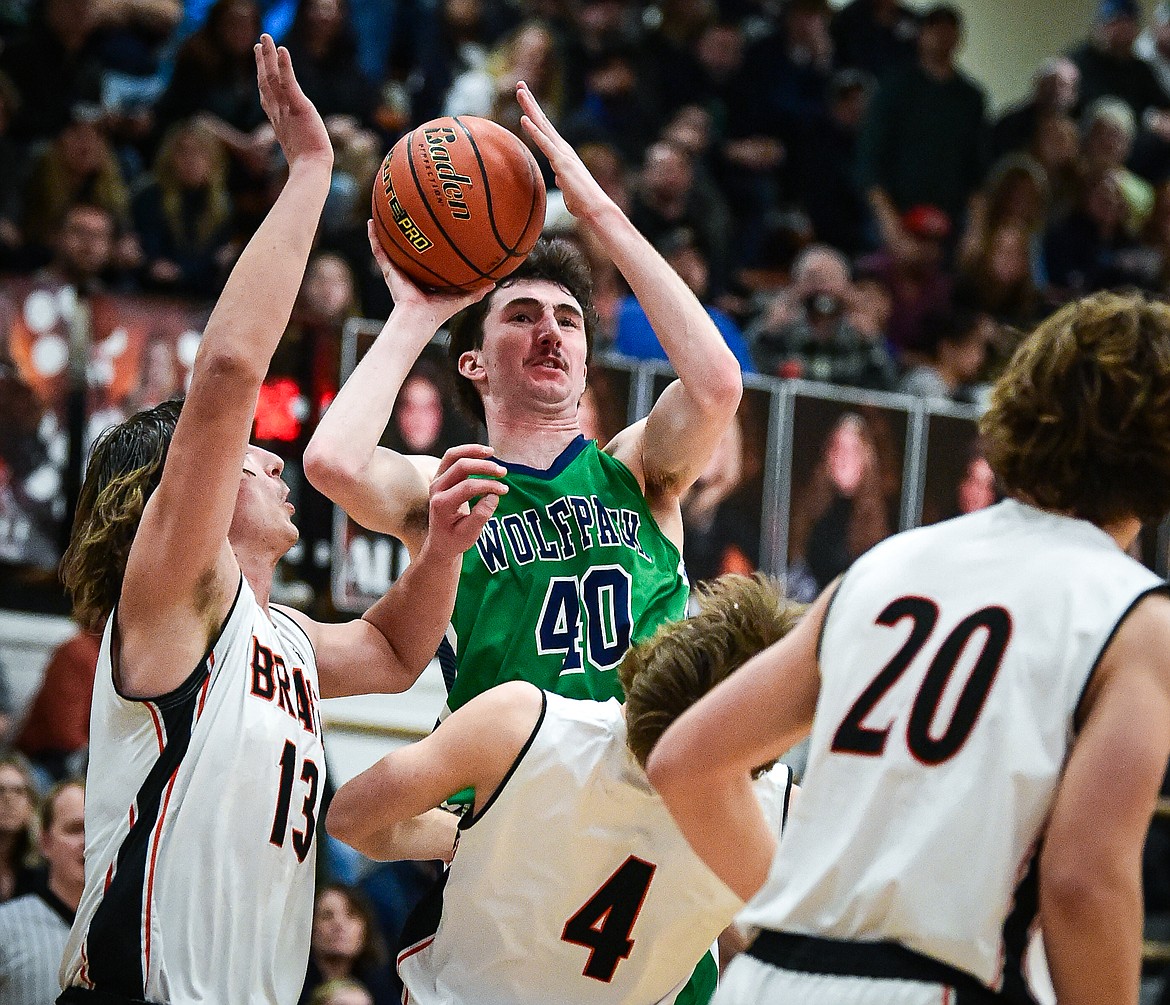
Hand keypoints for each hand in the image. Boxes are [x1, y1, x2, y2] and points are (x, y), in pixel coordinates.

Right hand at [254, 33, 331, 170]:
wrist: (310, 169)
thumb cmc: (308, 165)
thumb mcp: (299, 149)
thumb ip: (297, 142)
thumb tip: (302, 154)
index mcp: (278, 121)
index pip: (267, 96)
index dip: (262, 77)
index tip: (260, 63)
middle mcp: (279, 113)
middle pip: (265, 82)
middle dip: (262, 62)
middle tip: (260, 43)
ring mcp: (286, 109)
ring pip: (272, 78)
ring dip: (268, 57)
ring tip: (266, 38)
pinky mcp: (299, 107)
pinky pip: (288, 82)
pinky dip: (284, 66)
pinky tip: (281, 50)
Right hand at [367, 221, 492, 328]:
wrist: (419, 319)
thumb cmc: (438, 312)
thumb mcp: (460, 298)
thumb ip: (476, 291)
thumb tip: (495, 283)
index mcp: (425, 276)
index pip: (427, 256)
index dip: (430, 243)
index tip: (434, 227)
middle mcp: (410, 270)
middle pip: (409, 247)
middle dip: (409, 231)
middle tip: (410, 211)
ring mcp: (398, 269)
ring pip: (391, 245)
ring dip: (387, 228)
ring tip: (385, 209)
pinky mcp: (388, 270)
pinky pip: (379, 251)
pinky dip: (373, 237)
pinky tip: (370, 222)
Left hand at [424, 443, 507, 560]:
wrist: (441, 542)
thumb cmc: (456, 539)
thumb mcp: (470, 534)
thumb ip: (481, 515)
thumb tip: (494, 495)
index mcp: (441, 504)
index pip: (467, 487)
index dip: (488, 486)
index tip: (504, 490)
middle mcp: (436, 489)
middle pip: (460, 467)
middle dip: (484, 467)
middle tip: (503, 472)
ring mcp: (436, 480)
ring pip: (452, 456)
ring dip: (473, 451)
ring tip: (491, 452)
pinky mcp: (441, 476)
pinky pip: (452, 457)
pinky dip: (467, 452)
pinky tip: (484, 454)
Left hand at [516, 80, 608, 224]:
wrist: (596, 208)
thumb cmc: (582, 202)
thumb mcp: (567, 188)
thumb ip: (562, 179)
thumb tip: (558, 178)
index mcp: (562, 153)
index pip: (545, 130)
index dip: (534, 115)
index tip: (525, 100)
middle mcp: (563, 148)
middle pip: (543, 121)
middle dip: (531, 103)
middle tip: (520, 85)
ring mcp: (562, 153)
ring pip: (543, 126)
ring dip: (530, 108)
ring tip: (520, 91)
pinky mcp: (561, 162)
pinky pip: (544, 144)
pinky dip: (534, 131)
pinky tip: (524, 119)